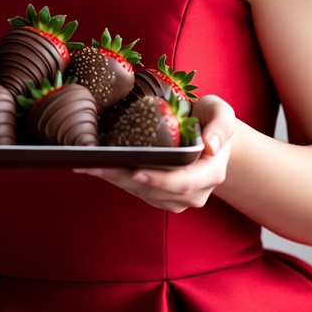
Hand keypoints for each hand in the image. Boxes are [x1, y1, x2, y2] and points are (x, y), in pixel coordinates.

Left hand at [75, 94, 235, 212]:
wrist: (209, 136)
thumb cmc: (212, 120)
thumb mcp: (222, 113)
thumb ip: (221, 125)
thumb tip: (211, 145)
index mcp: (212, 173)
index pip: (184, 182)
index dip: (160, 180)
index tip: (137, 171)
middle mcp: (196, 192)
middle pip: (156, 191)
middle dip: (124, 179)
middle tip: (96, 165)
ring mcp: (178, 198)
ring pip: (143, 193)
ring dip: (116, 180)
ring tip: (90, 164)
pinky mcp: (162, 197)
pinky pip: (138, 191)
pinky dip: (118, 180)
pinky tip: (99, 167)